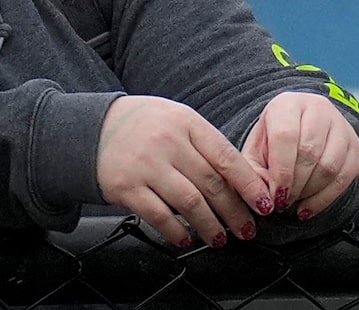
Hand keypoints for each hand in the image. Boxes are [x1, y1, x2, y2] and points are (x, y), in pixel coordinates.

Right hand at [95, 94, 271, 249]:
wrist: (94, 127)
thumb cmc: (144, 125)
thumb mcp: (177, 119)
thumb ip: (204, 144)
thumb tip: (240, 177)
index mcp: (187, 123)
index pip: (226, 156)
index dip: (249, 184)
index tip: (264, 203)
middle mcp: (169, 143)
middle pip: (211, 183)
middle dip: (234, 211)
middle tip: (247, 229)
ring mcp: (147, 166)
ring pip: (189, 203)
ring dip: (210, 226)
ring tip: (220, 238)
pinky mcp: (127, 187)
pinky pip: (159, 215)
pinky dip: (176, 231)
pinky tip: (186, 238)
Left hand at [243, 90, 358, 221]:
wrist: (298, 129)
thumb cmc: (271, 143)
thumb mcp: (254, 154)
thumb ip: (254, 175)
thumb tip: (266, 200)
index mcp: (287, 104)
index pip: (286, 136)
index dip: (280, 171)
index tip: (275, 196)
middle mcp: (318, 107)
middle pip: (310, 152)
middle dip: (295, 185)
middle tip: (283, 202)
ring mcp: (341, 124)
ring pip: (330, 166)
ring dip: (310, 192)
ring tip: (294, 200)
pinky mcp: (355, 143)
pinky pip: (346, 176)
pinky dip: (326, 198)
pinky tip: (308, 207)